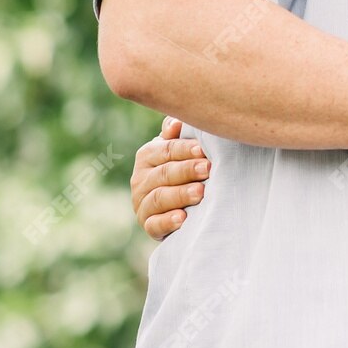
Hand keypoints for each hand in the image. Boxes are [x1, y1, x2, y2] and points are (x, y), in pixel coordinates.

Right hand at [132, 116, 208, 239]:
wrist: (183, 203)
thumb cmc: (184, 167)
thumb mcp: (180, 149)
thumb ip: (177, 135)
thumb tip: (176, 122)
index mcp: (147, 156)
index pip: (166, 150)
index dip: (184, 149)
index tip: (202, 149)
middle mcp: (140, 179)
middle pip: (164, 173)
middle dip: (187, 171)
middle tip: (208, 169)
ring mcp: (142, 203)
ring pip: (159, 198)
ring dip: (180, 194)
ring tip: (200, 192)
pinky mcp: (148, 225)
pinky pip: (155, 224)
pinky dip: (168, 221)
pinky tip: (183, 218)